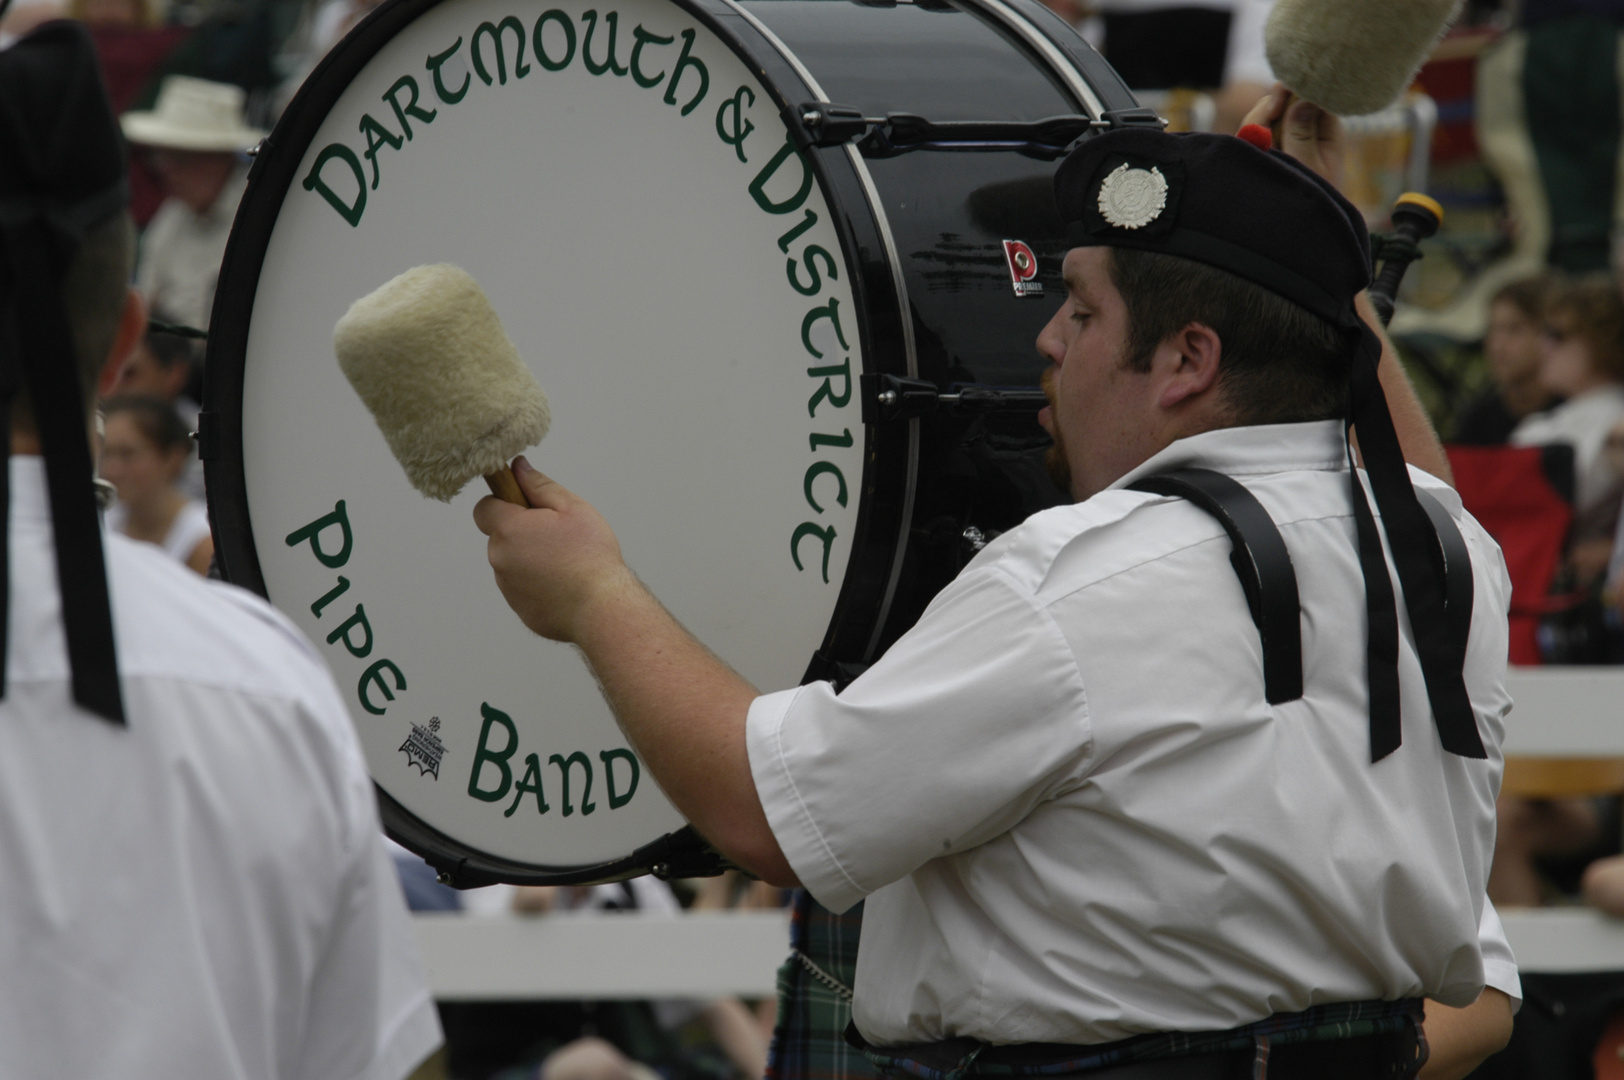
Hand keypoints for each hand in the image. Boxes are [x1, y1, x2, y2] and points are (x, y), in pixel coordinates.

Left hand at [472, 457, 636, 641]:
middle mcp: (500, 558)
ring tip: (565, 563)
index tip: (525, 505)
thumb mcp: (572, 508)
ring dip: (530, 558)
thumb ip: (540, 485)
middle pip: (500, 536)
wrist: (601, 609)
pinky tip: (564, 583)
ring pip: (512, 563)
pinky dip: (538, 583)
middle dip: (522, 532)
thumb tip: (518, 468)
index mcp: (509, 530)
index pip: (484, 507)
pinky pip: (523, 588)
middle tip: (557, 535)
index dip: (503, 502)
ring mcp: (507, 587)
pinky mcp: (519, 608)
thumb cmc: (591, 557)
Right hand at [1241, 83, 1345, 191]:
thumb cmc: (1316, 200)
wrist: (1304, 226)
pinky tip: (1255, 155)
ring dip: (1255, 129)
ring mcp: (1288, 134)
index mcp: (1327, 127)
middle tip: (1260, 138)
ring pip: (1264, 113)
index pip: (1309, 90)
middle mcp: (1308, 125)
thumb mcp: (1311, 170)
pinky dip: (1250, 139)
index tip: (1273, 110)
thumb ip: (1303, 135)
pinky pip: (1254, 130)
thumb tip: (1301, 102)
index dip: (1289, 91)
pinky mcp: (1272, 144)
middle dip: (1266, 114)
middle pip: (1282, 98)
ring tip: (1260, 154)